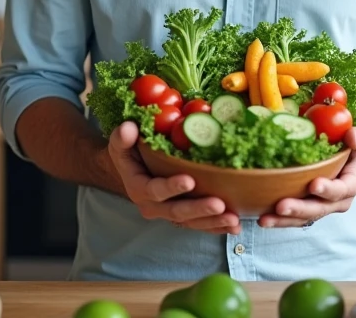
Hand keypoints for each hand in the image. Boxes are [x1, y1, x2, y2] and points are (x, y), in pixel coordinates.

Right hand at [107, 121, 240, 233]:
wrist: (132, 170)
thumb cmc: (129, 152)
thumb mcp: (121, 142)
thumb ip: (122, 137)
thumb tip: (128, 128)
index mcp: (139, 188)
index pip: (155, 190)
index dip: (171, 187)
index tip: (190, 180)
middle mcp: (153, 207)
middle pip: (177, 212)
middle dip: (199, 209)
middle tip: (219, 205)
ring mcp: (169, 214)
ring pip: (191, 222)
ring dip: (213, 222)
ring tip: (233, 220)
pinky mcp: (184, 217)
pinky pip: (200, 225)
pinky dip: (217, 227)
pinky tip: (235, 226)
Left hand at [259, 123, 355, 228]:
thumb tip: (351, 138)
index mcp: (352, 183)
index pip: (342, 189)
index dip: (329, 190)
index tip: (314, 185)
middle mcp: (337, 200)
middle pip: (318, 209)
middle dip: (299, 209)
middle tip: (281, 206)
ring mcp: (321, 204)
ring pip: (303, 217)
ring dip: (284, 220)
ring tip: (264, 219)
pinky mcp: (307, 203)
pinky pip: (294, 215)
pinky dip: (278, 218)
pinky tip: (261, 216)